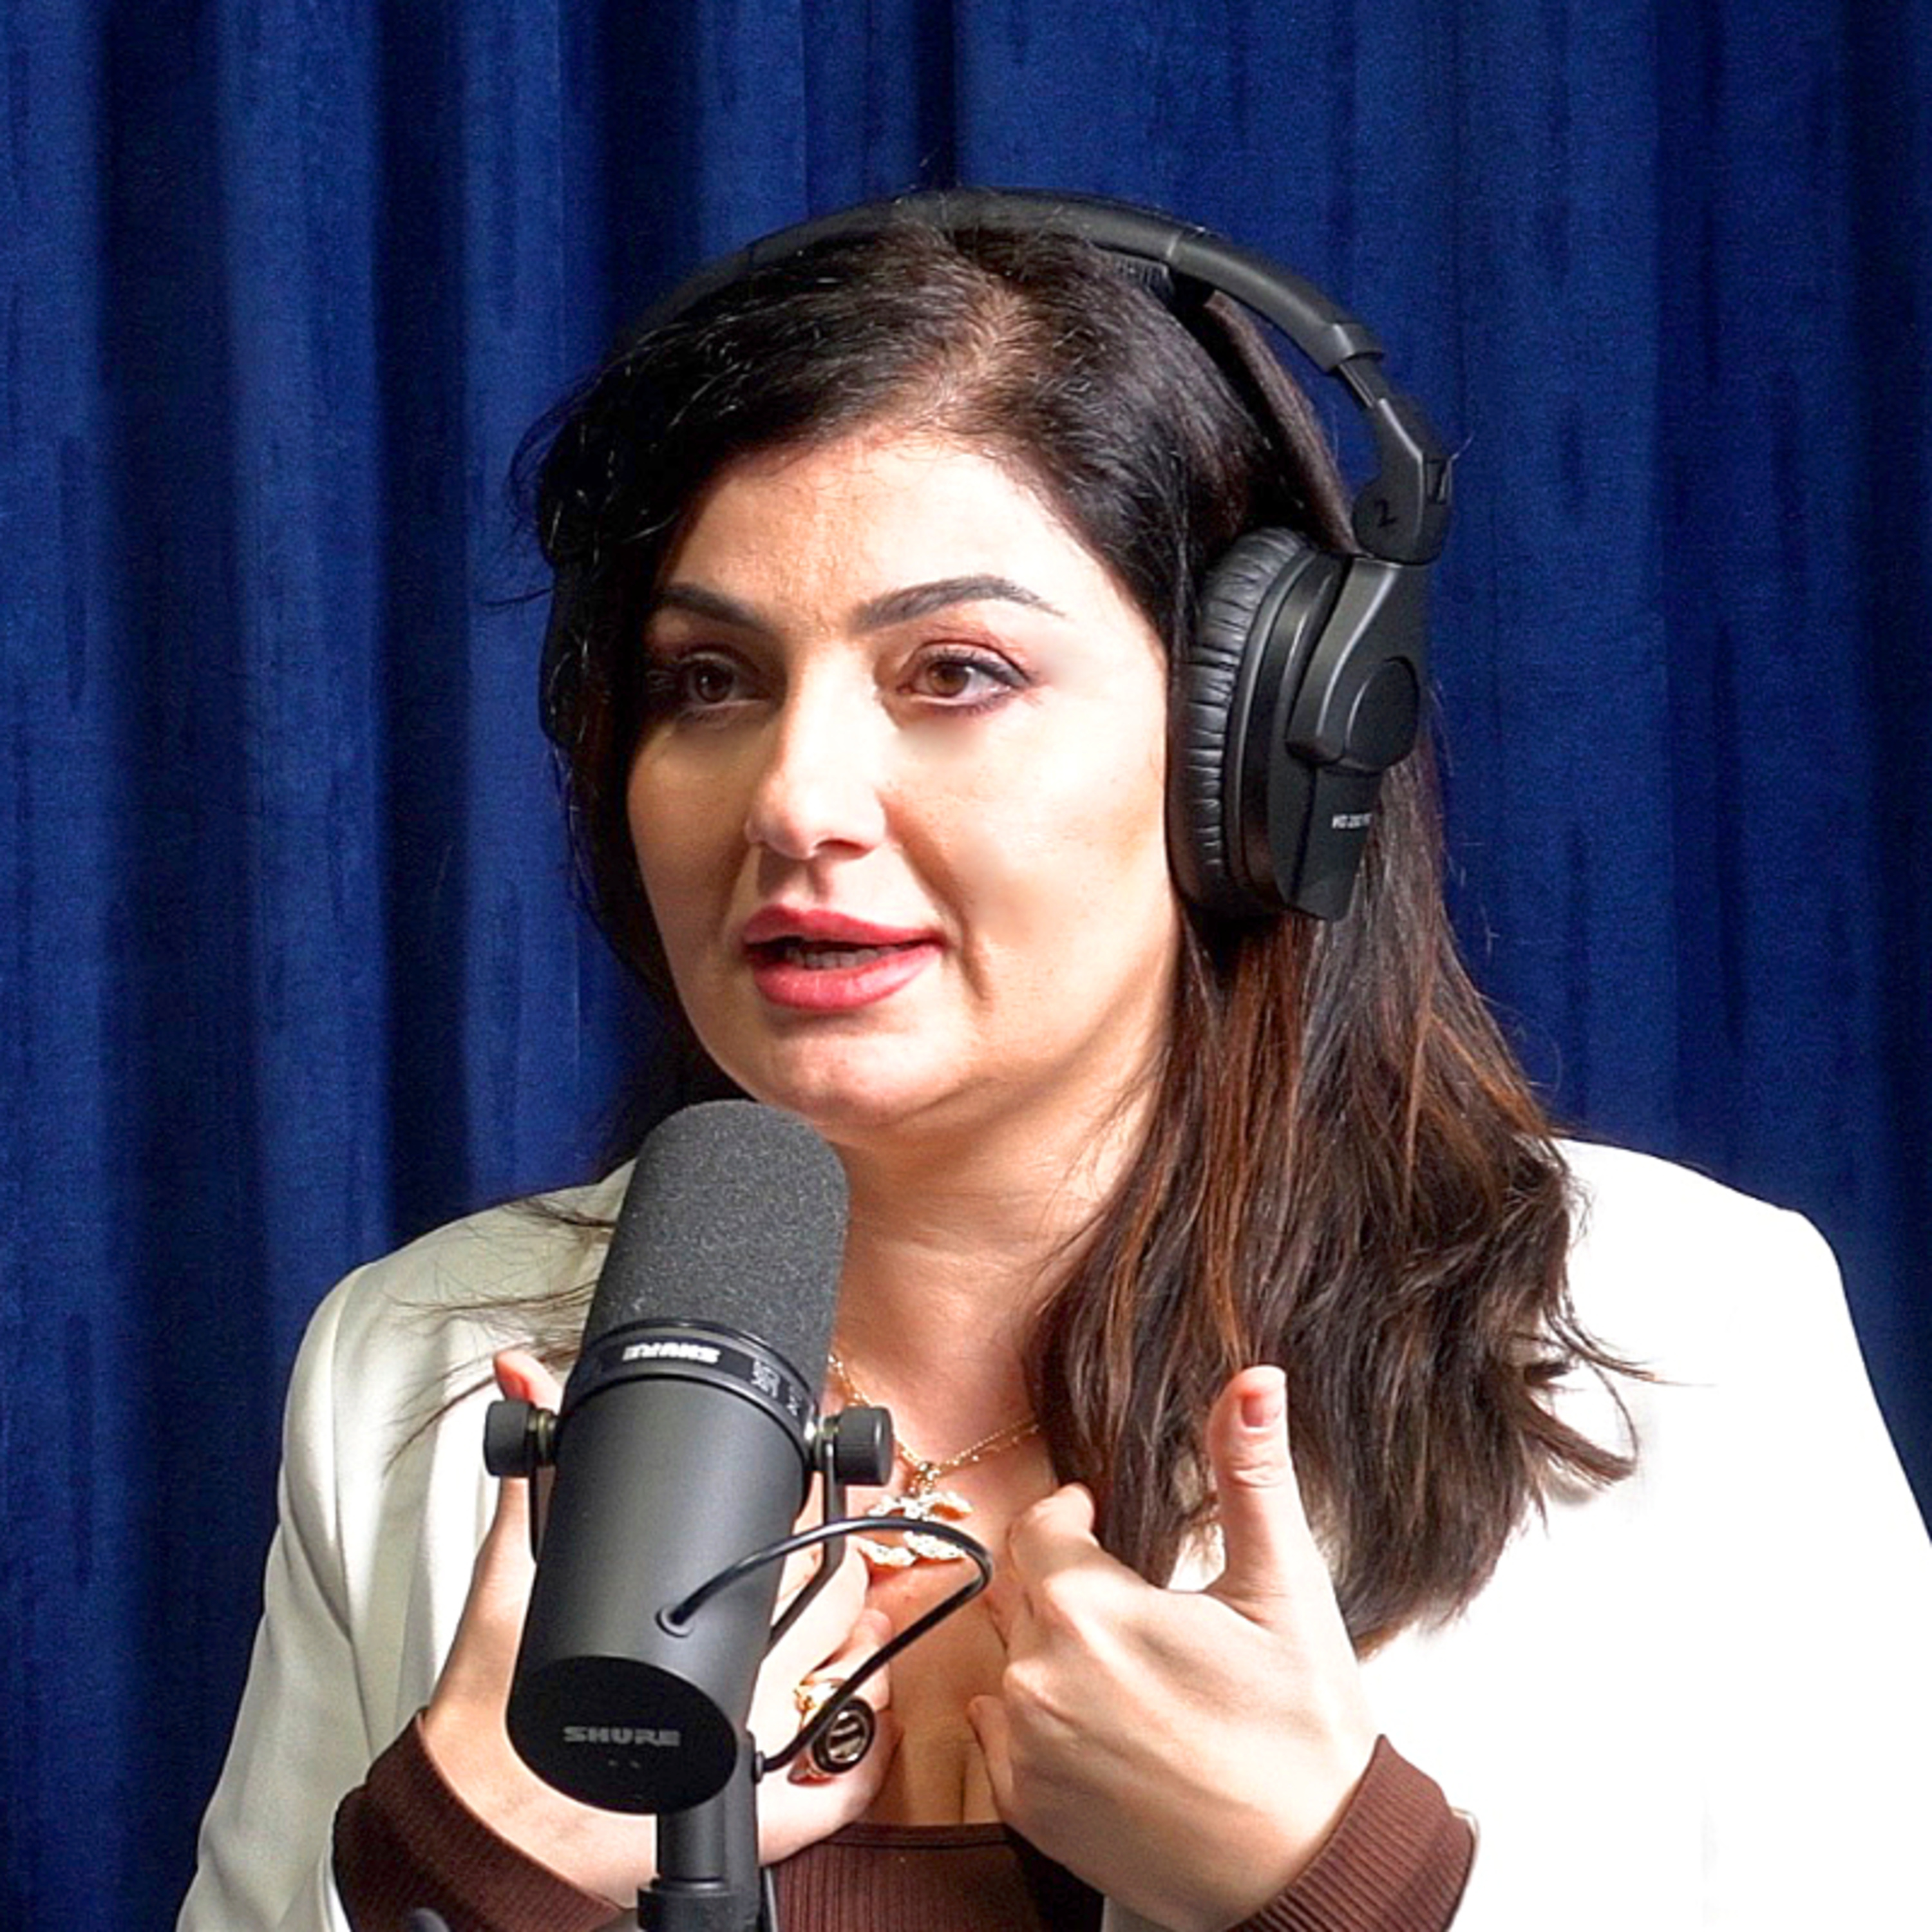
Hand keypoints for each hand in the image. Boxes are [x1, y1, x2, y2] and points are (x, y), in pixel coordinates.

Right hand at [421, 1350, 896, 1903]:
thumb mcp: (509, 1581)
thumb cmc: (495, 1716)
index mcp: (684, 1648)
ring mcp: (753, 1767)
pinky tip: (859, 1708)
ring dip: (859, 1638)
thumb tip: (526, 1378)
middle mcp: (731, 1707)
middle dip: (840, 1559)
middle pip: (833, 1605)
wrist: (480, 1825)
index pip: (789, 1554)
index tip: (815, 1478)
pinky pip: (849, 1788)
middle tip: (826, 1536)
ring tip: (840, 1612)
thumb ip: (534, 1476)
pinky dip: (868, 1745)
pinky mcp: (759, 1827)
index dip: (815, 1507)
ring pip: (856, 1682)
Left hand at [967, 1365, 1375, 1931]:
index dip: (1073, 1516)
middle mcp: (1037, 1676)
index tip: (1103, 1521)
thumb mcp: (1283, 1589)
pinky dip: (1040, 1720)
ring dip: (1052, 1653)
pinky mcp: (1026, 1810)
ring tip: (1129, 1672)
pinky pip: (1002, 1735)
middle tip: (1136, 1608)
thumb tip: (1254, 1378)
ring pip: (1011, 1662)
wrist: (1307, 1872)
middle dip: (1069, 1586)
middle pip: (1024, 1593)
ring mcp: (1026, 1749)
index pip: (1040, 1525)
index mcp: (1088, 1607)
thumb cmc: (1302, 1735)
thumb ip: (1252, 1471)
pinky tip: (1106, 1727)